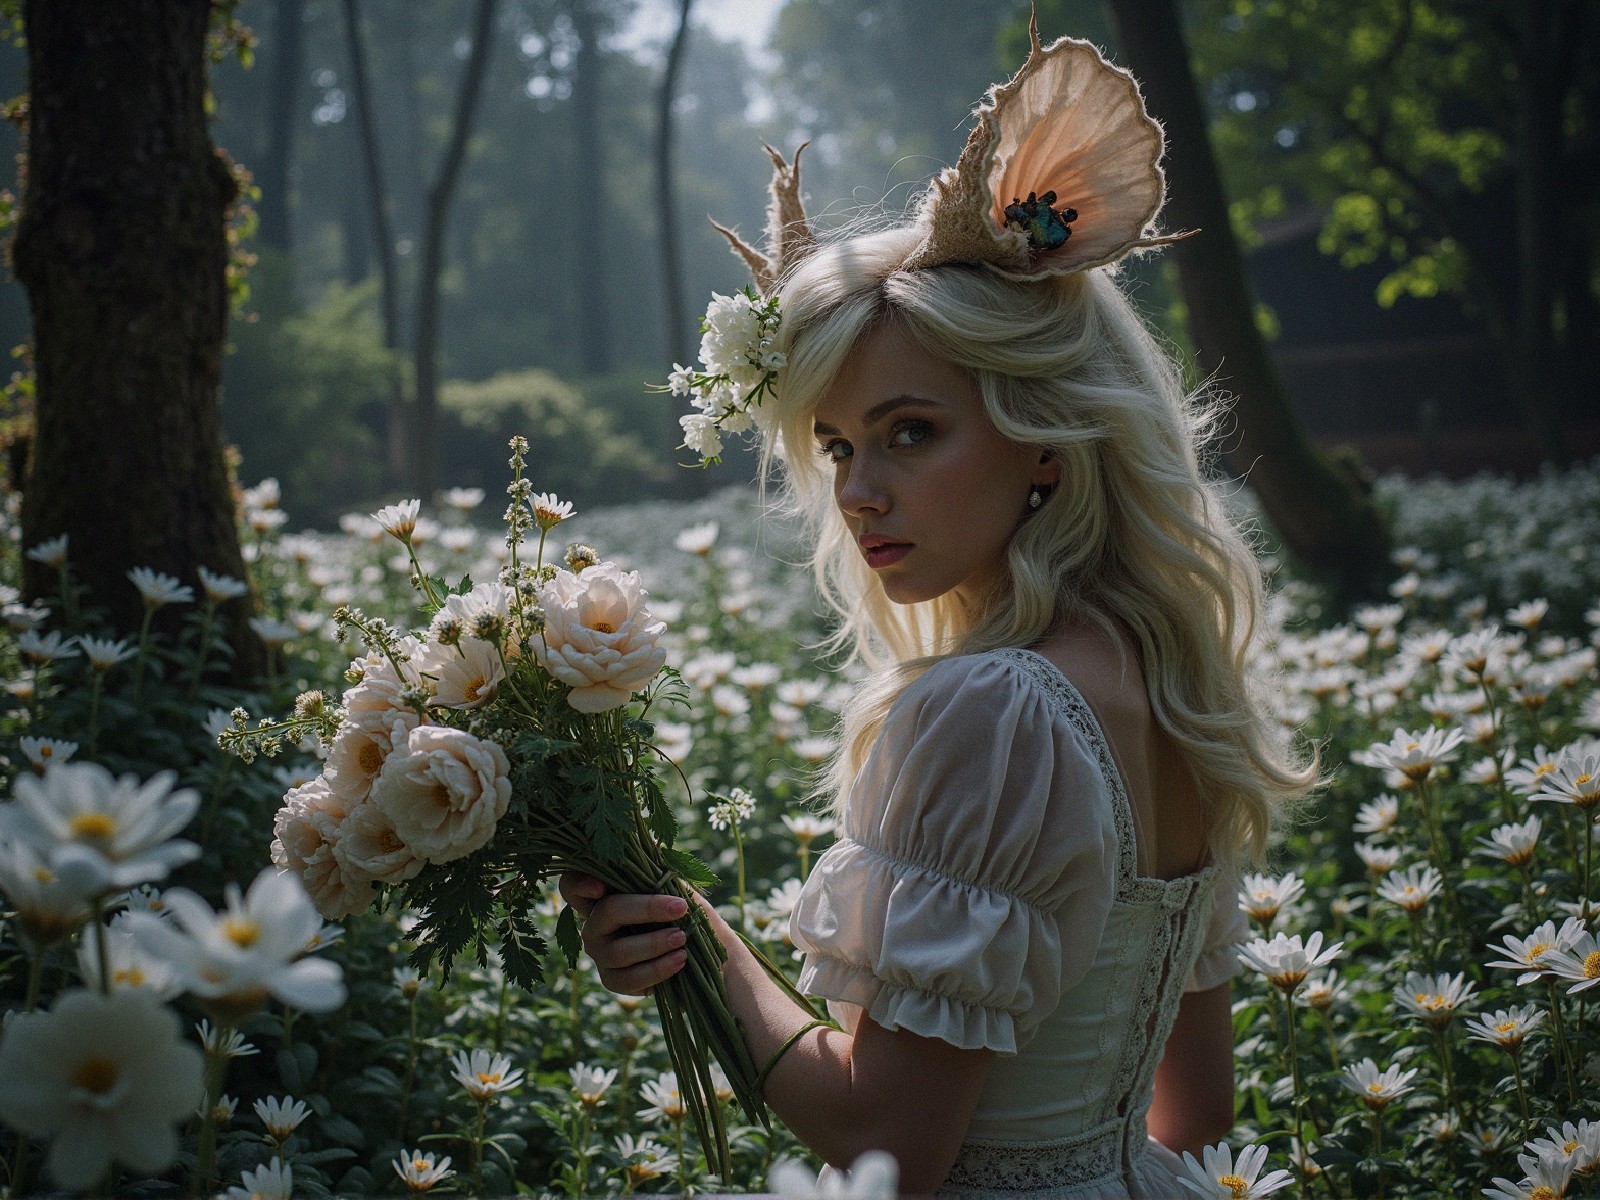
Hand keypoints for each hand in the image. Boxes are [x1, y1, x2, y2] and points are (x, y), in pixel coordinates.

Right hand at [557, 872, 690, 995]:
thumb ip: (659, 873)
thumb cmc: (683, 913)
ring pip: (619, 951)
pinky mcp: (612, 980)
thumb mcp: (674, 888)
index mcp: (603, 896)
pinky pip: (630, 978)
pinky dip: (658, 969)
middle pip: (607, 912)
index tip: (601, 887)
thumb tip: (655, 850)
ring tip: (682, 938)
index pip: (572, 886)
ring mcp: (599, 954)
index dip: (579, 884)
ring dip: (655, 943)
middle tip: (680, 908)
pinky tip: (679, 959)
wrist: (701, 952)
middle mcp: (594, 924)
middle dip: (646, 908)